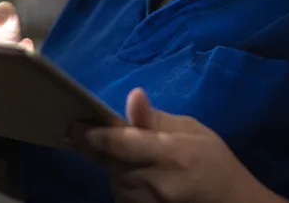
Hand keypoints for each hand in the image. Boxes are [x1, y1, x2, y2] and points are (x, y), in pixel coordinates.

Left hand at [74, 89, 287, 202]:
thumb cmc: (213, 163)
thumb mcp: (192, 131)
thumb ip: (156, 118)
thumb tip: (133, 96)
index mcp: (169, 154)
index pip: (118, 143)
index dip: (92, 134)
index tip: (74, 124)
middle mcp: (153, 182)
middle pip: (108, 160)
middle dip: (98, 146)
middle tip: (93, 133)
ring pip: (112, 178)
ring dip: (114, 165)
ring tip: (137, 160)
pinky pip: (119, 193)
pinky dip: (122, 181)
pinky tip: (141, 177)